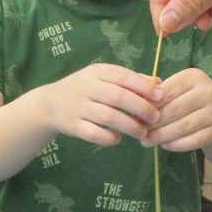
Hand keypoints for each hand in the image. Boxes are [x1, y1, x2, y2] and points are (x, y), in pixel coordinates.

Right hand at [41, 64, 162, 146]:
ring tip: (142, 133)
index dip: (143, 87)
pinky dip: (109, 138)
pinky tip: (118, 139)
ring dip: (129, 126)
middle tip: (155, 118)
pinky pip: (94, 134)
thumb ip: (131, 80)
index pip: (123, 76)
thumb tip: (159, 84)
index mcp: (97, 72)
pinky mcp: (73, 126)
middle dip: (141, 108)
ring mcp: (78, 107)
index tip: (160, 97)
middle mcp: (86, 87)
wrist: (51, 103)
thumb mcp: (104, 78)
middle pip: (118, 97)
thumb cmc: (86, 89)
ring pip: (108, 117)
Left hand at [142, 68, 211, 151]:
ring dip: (162, 136)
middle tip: (138, 132)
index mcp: (194, 76)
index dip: (149, 105)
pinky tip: (165, 145)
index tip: (134, 116)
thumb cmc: (185, 96)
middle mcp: (208, 91)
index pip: (167, 92)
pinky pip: (194, 141)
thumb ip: (153, 93)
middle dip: (153, 123)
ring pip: (183, 127)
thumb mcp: (173, 87)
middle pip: (174, 110)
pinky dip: (176, 145)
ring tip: (147, 141)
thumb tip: (133, 107)